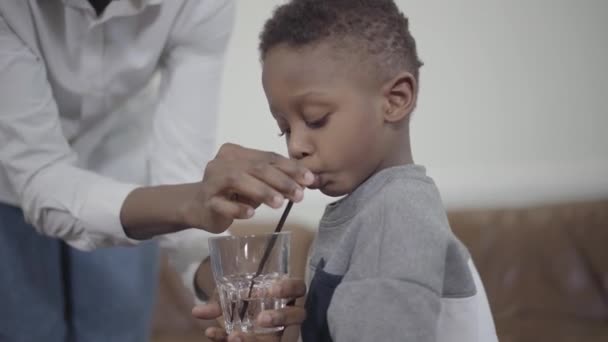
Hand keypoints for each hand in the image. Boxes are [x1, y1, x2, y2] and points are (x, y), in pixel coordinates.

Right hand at [120, 144, 313, 238]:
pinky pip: (222, 203)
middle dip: (281, 181)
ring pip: (238, 180)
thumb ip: (276, 179)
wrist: (198, 207)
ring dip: (261, 191)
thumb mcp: (256, 182)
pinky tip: (251, 213)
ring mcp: (212, 181)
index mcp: (237, 152)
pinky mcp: (207, 201)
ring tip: (279, 203)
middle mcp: (223, 162)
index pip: (268, 157)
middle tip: (299, 195)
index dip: (290, 168)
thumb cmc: (233, 193)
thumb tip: (308, 181)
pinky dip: (238, 208)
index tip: (310, 179)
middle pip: (256, 167)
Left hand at [192, 278, 306, 341]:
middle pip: (297, 315)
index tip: (272, 290)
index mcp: (284, 293)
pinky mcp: (276, 341)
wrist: (241, 325)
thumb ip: (218, 304)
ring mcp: (284, 332)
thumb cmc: (242, 303)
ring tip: (234, 337)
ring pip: (284, 338)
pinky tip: (215, 335)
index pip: (298, 288)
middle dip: (280, 316)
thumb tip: (197, 312)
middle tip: (260, 319)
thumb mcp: (230, 300)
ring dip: (256, 340)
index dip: (290, 287)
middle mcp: (289, 313)